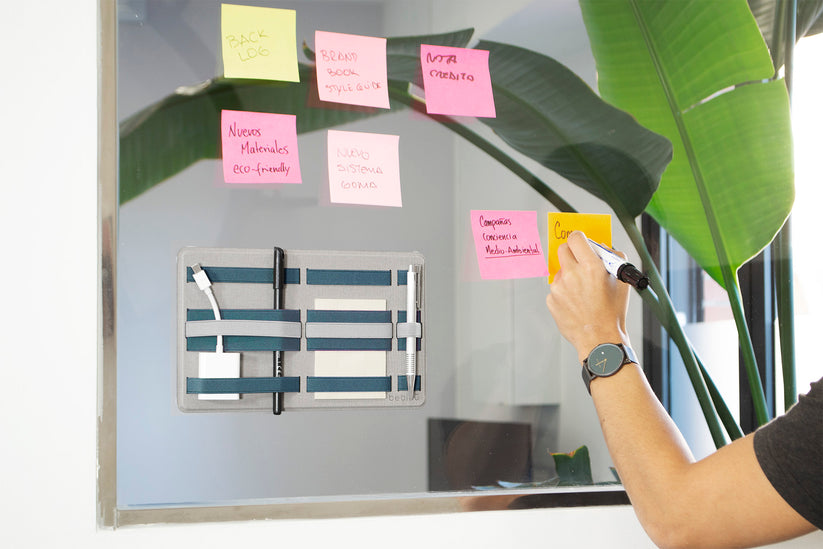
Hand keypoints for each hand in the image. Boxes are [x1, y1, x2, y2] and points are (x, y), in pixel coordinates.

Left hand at [545, 231, 631, 361]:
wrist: (600, 339)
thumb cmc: (613, 312)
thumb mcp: (622, 281)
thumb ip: (614, 258)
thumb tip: (603, 247)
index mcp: (592, 267)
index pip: (575, 238)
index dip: (579, 238)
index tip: (581, 243)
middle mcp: (572, 275)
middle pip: (563, 250)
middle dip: (571, 252)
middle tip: (579, 261)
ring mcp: (559, 288)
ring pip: (560, 271)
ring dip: (568, 275)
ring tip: (582, 292)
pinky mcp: (551, 300)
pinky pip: (556, 289)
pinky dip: (564, 292)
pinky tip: (576, 303)